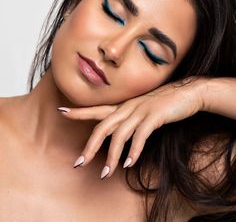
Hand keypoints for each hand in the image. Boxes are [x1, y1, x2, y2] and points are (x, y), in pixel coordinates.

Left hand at [57, 77, 204, 178]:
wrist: (188, 93)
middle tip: (79, 163)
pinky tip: (129, 163)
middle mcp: (129, 107)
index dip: (79, 111)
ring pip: (119, 134)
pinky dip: (134, 151)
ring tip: (105, 173)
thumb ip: (131, 120)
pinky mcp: (155, 116)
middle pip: (102, 126)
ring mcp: (141, 111)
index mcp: (124, 106)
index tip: (61, 111)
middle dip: (90, 146)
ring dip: (111, 156)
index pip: (97, 109)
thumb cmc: (164, 104)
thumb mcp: (144, 110)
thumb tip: (120, 137)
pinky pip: (140, 135)